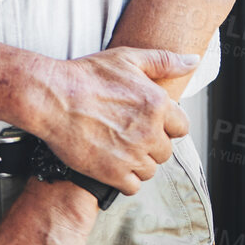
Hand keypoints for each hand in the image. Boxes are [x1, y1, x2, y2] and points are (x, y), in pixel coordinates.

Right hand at [33, 48, 195, 192]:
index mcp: (157, 104)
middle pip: (166, 151)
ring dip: (138, 162)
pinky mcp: (112, 173)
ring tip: (119, 148)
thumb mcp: (128, 58)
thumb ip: (164, 61)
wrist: (52, 98)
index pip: (181, 127)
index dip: (166, 125)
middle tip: (130, 135)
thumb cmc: (87, 76)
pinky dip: (124, 179)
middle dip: (152, 144)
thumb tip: (193, 61)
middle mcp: (149, 132)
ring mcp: (131, 155)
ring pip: (150, 170)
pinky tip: (112, 164)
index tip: (150, 122)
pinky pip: (132, 186)